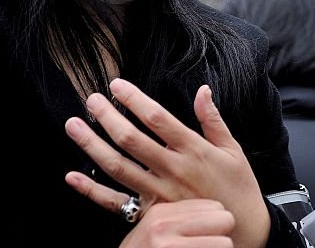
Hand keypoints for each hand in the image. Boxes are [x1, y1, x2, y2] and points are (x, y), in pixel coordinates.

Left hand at [64, 79, 270, 247]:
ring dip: (92, 146)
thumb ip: (213, 119)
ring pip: (119, 167)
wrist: (242, 229)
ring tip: (73, 127)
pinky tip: (72, 176)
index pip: (157, 118)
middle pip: (132, 140)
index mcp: (193, 150)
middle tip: (91, 99)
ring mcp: (159, 193)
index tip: (117, 84)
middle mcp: (173, 169)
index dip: (135, 99)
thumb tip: (202, 90)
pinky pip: (116, 202)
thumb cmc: (238, 186)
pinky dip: (92, 191)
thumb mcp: (233, 149)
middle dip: (108, 117)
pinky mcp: (151, 214)